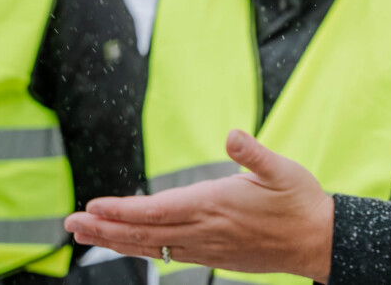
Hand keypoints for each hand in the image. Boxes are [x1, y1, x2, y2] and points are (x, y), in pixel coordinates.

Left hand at [64, 130, 333, 281]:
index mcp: (218, 203)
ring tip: (87, 234)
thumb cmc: (301, 201)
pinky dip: (143, 250)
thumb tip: (232, 134)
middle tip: (71, 224)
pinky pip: (169, 256)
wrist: (318, 241)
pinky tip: (131, 246)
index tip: (92, 207)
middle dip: (105, 228)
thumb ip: (253, 153)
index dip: (122, 210)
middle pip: (145, 233)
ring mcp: (209, 248)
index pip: (158, 210)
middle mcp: (207, 230)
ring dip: (117, 241)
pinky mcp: (215, 257)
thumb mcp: (283, 168)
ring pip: (152, 247)